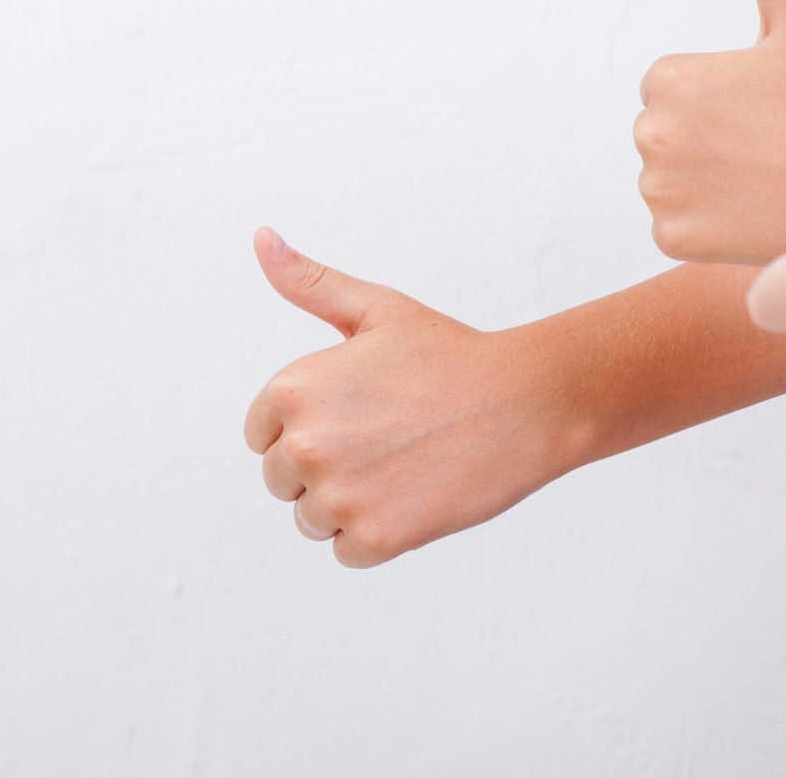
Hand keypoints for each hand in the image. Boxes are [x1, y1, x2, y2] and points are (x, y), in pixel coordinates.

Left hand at [242, 229, 580, 566]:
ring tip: (402, 462)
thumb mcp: (375, 309)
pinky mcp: (374, 538)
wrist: (524, 402)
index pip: (261, 434)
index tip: (356, 412)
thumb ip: (309, 282)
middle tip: (387, 435)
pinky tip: (415, 492)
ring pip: (313, 518)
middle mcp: (306, 444)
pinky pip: (347, 548)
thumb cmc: (449, 353)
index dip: (309, 424)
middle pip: (283, 480)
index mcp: (294, 388)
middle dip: (326, 464)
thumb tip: (262, 236)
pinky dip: (377, 533)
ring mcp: (339, 495)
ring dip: (349, 501)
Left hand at [634, 0, 785, 261]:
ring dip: (704, 183)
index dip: (721, 100)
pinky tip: (748, 213)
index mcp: (670, 76)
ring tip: (761, 179)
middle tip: (765, 147)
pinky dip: (705, 225)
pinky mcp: (669, 236)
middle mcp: (649, 129)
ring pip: (671, 180)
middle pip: (668, 133)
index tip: (762, 111)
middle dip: (706, 140)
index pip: (675, 88)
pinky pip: (676, 226)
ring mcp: (657, 188)